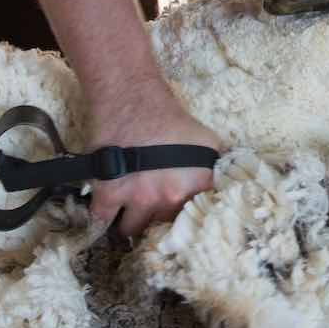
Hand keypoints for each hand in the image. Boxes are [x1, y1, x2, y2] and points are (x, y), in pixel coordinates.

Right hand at [87, 107, 220, 237]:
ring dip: (130, 222)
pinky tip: (106, 211)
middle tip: (150, 213)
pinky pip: (103, 219)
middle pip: (161, 227)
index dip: (184, 225)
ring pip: (132, 228)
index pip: (196, 222)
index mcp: (198, 186)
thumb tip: (225, 186)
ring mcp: (139, 197)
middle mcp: (171, 197)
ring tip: (128, 213)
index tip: (177, 226)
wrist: (133, 99)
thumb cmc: (171, 119)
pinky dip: (103, 217)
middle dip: (156, 221)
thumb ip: (216, 169)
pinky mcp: (109, 193)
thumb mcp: (207, 141)